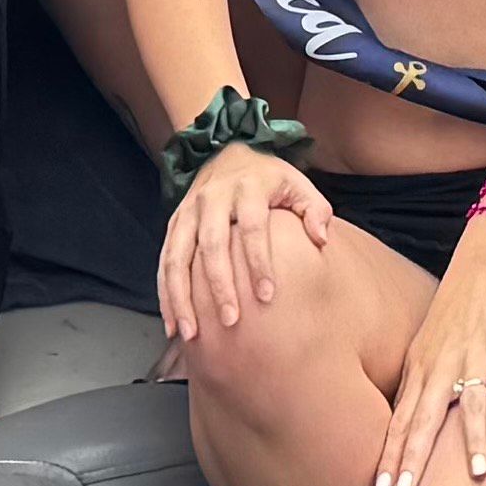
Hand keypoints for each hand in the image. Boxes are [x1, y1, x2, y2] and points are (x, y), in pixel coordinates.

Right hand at [157, 142, 337, 345]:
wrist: (226, 152)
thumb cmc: (268, 178)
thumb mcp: (297, 183)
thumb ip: (315, 209)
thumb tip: (321, 239)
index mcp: (247, 188)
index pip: (252, 228)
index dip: (259, 262)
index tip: (268, 296)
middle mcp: (213, 198)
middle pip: (211, 245)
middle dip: (219, 285)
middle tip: (231, 321)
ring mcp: (188, 212)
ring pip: (178, 256)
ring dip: (181, 297)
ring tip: (191, 333)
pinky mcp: (173, 223)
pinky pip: (164, 261)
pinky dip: (165, 294)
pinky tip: (174, 324)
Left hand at [375, 243, 485, 485]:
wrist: (480, 270)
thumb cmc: (450, 315)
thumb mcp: (422, 351)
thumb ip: (414, 389)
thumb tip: (401, 429)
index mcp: (420, 372)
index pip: (400, 421)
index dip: (390, 454)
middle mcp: (442, 368)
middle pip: (425, 418)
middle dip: (415, 455)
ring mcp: (473, 359)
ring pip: (471, 405)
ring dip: (474, 440)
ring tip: (477, 474)